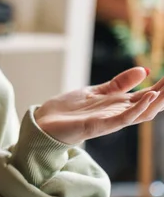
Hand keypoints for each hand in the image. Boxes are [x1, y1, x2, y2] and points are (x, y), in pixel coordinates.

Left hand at [34, 67, 163, 144]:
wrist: (44, 122)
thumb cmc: (69, 110)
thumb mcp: (96, 91)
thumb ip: (118, 84)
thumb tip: (143, 70)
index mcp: (119, 105)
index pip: (148, 96)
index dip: (163, 87)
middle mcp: (119, 114)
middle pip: (150, 105)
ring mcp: (110, 121)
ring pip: (142, 112)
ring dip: (158, 101)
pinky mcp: (99, 126)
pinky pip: (123, 119)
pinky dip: (138, 109)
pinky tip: (149, 97)